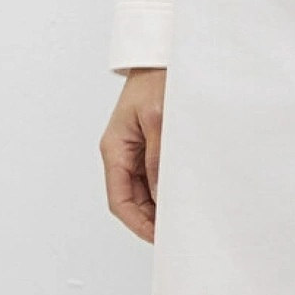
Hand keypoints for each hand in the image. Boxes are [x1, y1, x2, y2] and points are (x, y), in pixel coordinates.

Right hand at [100, 66, 166, 242]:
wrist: (161, 58)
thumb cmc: (156, 80)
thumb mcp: (157, 119)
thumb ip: (157, 158)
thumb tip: (159, 195)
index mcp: (114, 148)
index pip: (119, 200)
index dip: (136, 223)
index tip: (157, 236)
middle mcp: (120, 152)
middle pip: (130, 199)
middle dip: (149, 218)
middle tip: (174, 232)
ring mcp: (133, 149)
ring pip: (142, 190)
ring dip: (157, 204)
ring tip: (179, 217)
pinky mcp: (147, 144)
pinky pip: (152, 174)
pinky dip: (163, 188)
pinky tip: (180, 194)